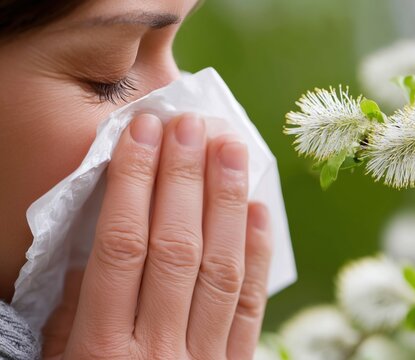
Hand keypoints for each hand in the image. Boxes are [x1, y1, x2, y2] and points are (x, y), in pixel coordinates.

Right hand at [41, 114, 272, 358]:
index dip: (133, 184)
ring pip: (220, 268)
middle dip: (184, 180)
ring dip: (227, 201)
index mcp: (101, 350)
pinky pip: (251, 304)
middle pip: (176, 248)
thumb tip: (100, 242)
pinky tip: (258, 208)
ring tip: (231, 148)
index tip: (142, 133)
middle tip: (191, 125)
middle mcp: (156, 351)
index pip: (121, 247)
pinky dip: (257, 252)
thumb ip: (75, 312)